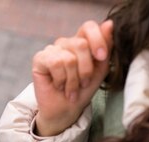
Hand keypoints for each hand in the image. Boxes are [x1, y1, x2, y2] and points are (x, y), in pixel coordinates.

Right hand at [32, 20, 113, 135]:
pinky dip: (60, 79)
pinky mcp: (40, 59)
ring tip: (70, 89)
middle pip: (81, 44)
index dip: (97, 40)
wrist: (66, 110)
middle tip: (83, 83)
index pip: (89, 27)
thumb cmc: (83, 90)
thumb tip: (109, 24)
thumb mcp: (100, 69)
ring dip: (72, 80)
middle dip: (85, 69)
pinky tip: (58, 85)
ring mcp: (51, 50)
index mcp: (81, 41)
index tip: (101, 58)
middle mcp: (66, 43)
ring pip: (68, 58)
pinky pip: (55, 63)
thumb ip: (105, 47)